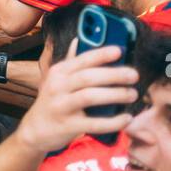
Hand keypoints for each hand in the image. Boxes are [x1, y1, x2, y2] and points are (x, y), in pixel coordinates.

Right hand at [16, 41, 139, 153]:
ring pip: (90, 97)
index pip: (81, 60)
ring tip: (132, 95)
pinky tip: (126, 118)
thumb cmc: (52, 102)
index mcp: (58, 72)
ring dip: (115, 95)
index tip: (119, 51)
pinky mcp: (68, 126)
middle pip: (88, 77)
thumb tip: (79, 40)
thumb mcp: (56, 80)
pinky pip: (94, 123)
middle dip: (114, 74)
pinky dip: (113, 121)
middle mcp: (57, 86)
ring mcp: (61, 106)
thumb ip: (71, 62)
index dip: (100, 54)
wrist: (36, 130)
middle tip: (134, 75)